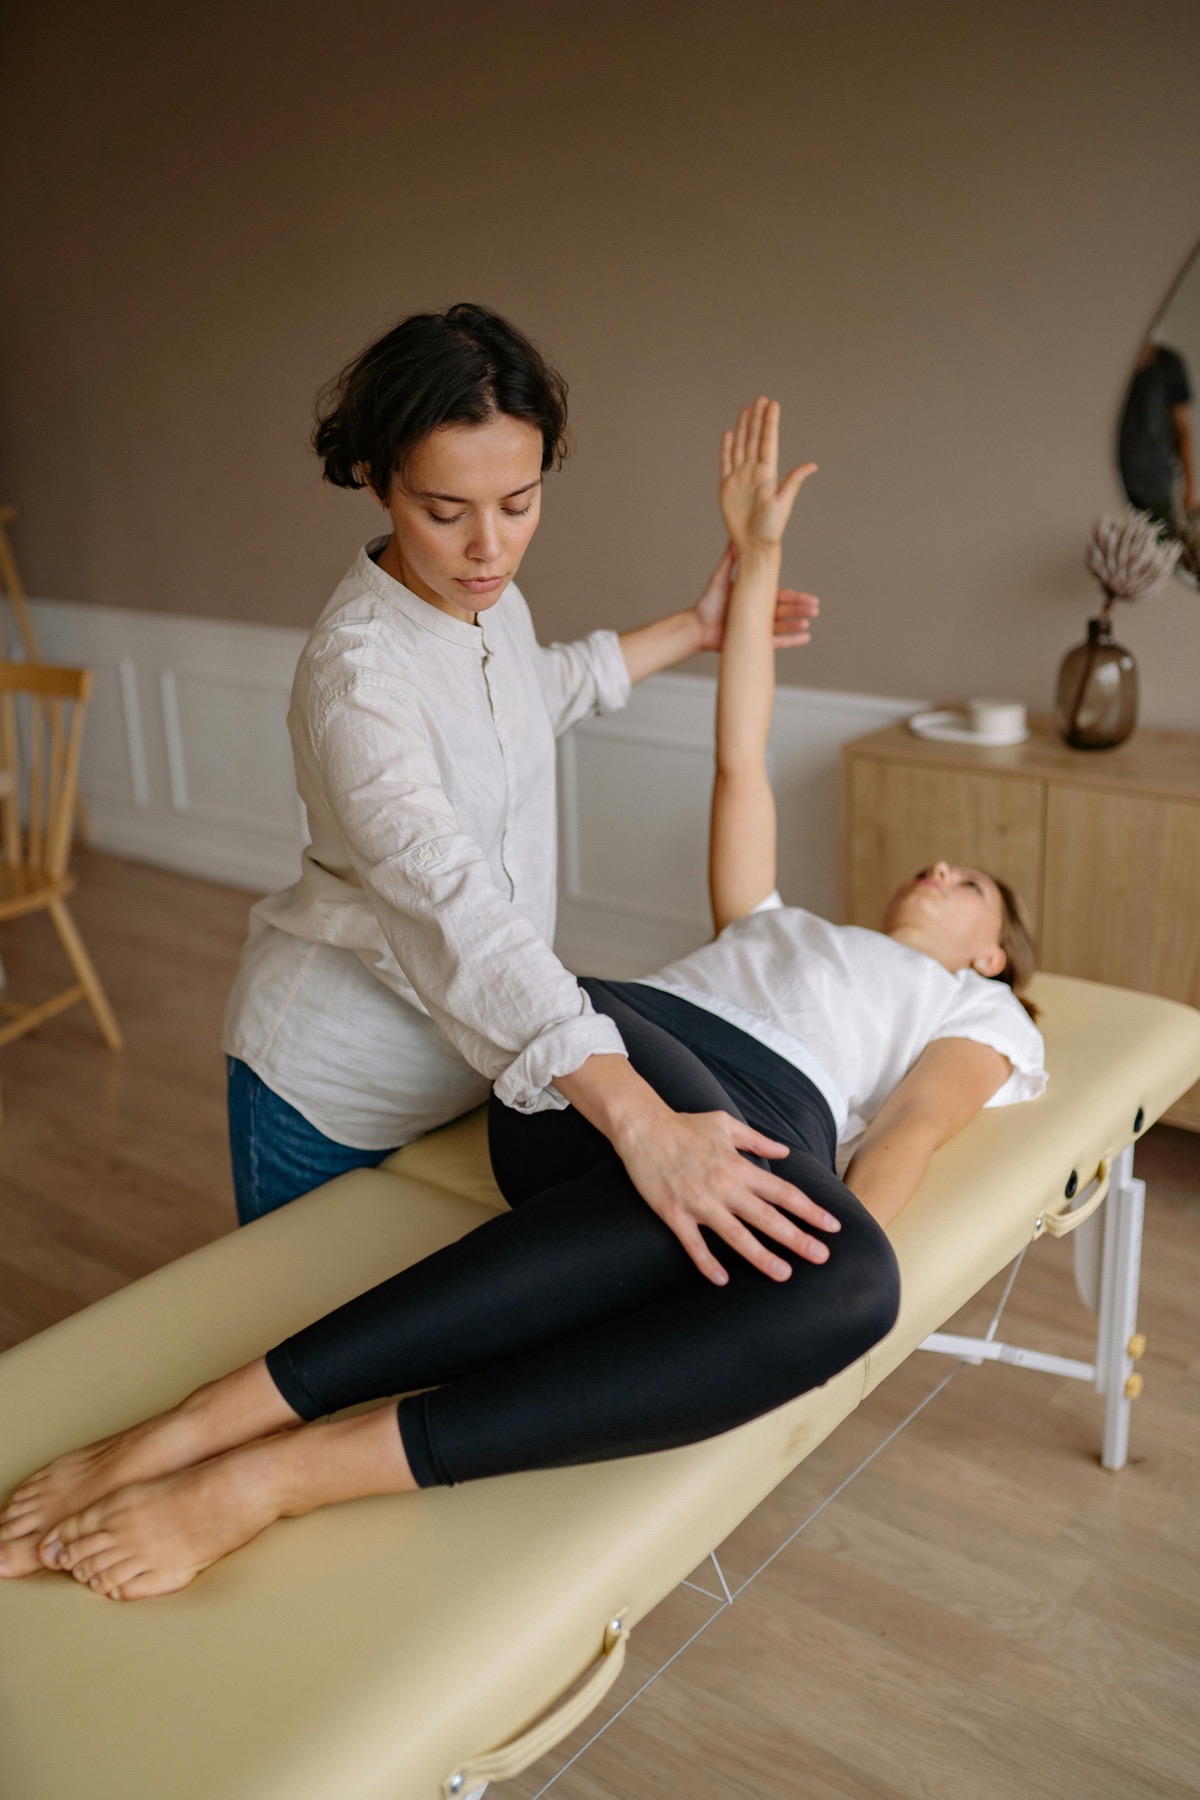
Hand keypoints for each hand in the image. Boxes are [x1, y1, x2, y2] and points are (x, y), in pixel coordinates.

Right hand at [614, 1104, 840, 1284]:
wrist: (642, 1126)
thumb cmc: (684, 1125)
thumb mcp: (725, 1125)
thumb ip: (757, 1140)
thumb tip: (784, 1152)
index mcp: (739, 1167)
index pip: (783, 1192)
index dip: (810, 1210)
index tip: (832, 1226)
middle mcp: (724, 1186)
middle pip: (768, 1217)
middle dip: (797, 1238)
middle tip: (822, 1257)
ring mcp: (699, 1202)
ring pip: (736, 1235)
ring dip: (761, 1256)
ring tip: (784, 1274)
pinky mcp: (674, 1213)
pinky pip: (693, 1244)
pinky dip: (707, 1263)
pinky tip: (722, 1280)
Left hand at [692, 540, 819, 652]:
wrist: (696, 626)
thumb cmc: (708, 602)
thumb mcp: (720, 578)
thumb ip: (730, 560)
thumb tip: (735, 537)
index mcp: (755, 598)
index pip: (781, 596)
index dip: (796, 596)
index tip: (810, 597)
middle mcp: (759, 613)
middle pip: (785, 610)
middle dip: (801, 609)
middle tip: (816, 608)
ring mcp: (757, 628)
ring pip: (782, 625)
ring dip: (796, 623)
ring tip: (809, 620)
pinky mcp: (753, 641)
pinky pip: (775, 642)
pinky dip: (791, 640)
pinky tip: (806, 637)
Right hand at [720, 396, 815, 552]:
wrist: (753, 544)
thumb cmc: (771, 528)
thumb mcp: (784, 502)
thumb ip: (793, 481)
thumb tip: (812, 464)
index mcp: (768, 473)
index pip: (768, 442)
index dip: (769, 423)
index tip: (772, 404)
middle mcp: (753, 472)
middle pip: (754, 439)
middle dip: (757, 419)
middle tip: (760, 399)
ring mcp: (739, 477)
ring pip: (741, 446)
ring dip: (743, 428)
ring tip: (746, 410)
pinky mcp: (727, 486)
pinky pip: (725, 462)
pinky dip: (727, 447)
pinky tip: (729, 433)